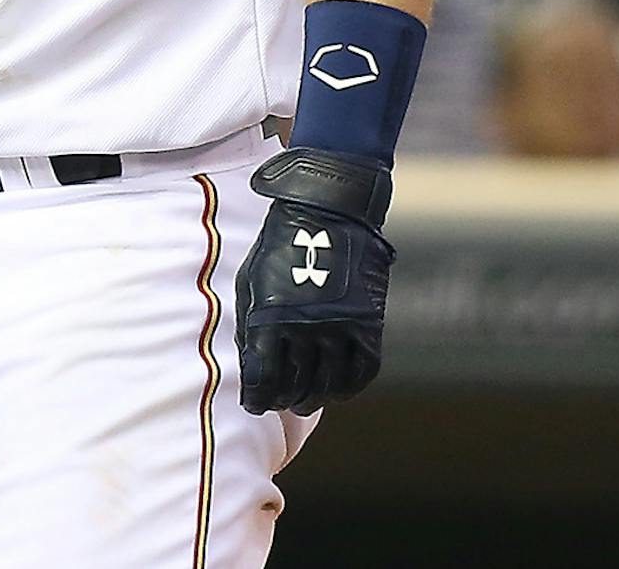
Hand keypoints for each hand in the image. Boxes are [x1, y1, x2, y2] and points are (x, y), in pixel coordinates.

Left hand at [234, 148, 393, 416]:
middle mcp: (304, 327)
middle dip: (284, 400)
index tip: (254, 404)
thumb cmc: (278, 246)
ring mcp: (339, 327)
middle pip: (296, 384)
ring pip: (329, 384)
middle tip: (279, 402)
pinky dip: (349, 388)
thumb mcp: (251, 281)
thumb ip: (250, 323)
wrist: (326, 214)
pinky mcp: (368, 323)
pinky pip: (362, 372)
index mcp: (269, 317)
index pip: (263, 376)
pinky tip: (337, 390)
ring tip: (305, 400)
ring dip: (315, 399)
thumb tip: (251, 364)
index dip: (257, 397)